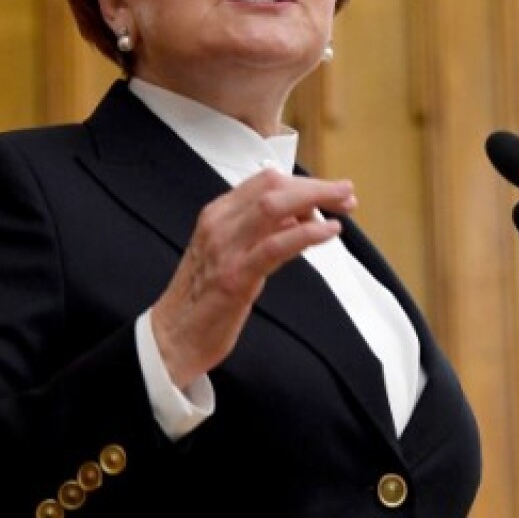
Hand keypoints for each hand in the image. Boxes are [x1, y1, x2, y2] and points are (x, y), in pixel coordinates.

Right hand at [149, 167, 357, 388]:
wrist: (172, 337)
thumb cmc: (204, 298)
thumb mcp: (230, 253)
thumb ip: (261, 232)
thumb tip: (298, 218)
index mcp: (217, 214)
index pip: (265, 181)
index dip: (304, 182)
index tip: (331, 192)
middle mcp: (219, 223)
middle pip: (274, 187)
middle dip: (316, 187)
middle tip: (345, 195)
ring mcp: (225, 248)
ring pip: (275, 207)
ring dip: (316, 201)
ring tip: (344, 207)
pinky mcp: (235, 276)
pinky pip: (275, 245)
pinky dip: (307, 233)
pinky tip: (329, 231)